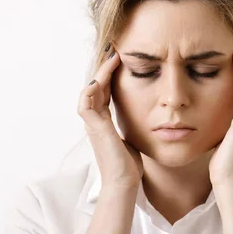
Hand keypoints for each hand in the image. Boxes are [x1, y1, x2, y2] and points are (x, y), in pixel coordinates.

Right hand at [77, 45, 142, 188]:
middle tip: (114, 50)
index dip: (110, 74)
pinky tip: (101, 80)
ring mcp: (92, 124)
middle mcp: (95, 120)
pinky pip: (85, 104)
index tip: (120, 59)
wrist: (124, 182)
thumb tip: (147, 116)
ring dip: (99, 74)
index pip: (104, 90)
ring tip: (111, 59)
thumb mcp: (133, 136)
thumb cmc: (129, 165)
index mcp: (103, 121)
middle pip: (96, 86)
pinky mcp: (94, 128)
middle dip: (104, 68)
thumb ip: (133, 124)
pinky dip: (90, 91)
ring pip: (89, 91)